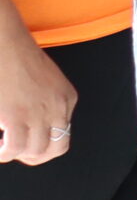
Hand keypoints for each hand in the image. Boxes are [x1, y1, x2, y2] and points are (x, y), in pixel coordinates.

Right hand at [0, 21, 76, 166]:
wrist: (5, 43)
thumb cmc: (18, 58)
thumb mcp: (45, 81)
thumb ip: (46, 102)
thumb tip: (34, 126)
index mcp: (67, 98)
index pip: (62, 135)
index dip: (44, 146)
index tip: (28, 145)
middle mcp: (58, 107)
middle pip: (54, 148)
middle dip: (35, 157)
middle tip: (16, 153)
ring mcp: (38, 113)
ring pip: (34, 151)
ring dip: (16, 154)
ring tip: (3, 149)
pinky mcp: (15, 116)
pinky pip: (14, 148)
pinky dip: (4, 153)